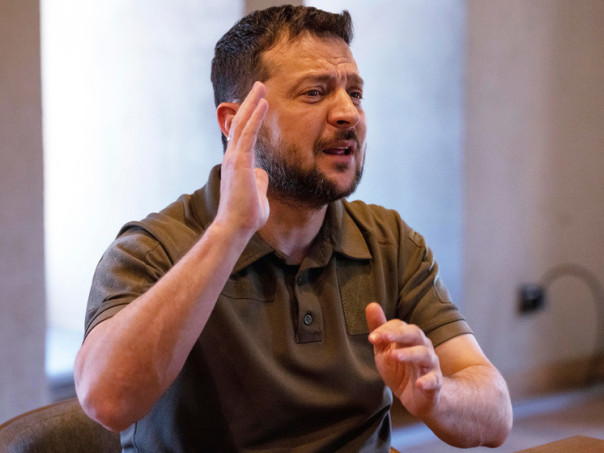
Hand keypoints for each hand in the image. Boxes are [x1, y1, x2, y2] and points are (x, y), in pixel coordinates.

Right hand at [215, 81, 269, 235]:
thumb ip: (259, 181)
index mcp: (237, 163)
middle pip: (240, 123)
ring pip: (242, 123)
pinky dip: (255, 117)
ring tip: (261, 86)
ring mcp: (234, 158)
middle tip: (259, 86)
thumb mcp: (258, 194)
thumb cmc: (246, 215)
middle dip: (250, 103)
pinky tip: (263, 103)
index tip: (258, 102)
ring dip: (252, 103)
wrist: (236, 227)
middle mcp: (232, 157)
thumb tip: (262, 173)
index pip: (242, 134)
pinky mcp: (240, 162)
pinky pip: (248, 134)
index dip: (250, 117)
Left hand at [365, 302, 442, 417]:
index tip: (371, 337)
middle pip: (415, 334)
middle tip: (384, 337)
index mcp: (410, 338)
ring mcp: (430, 365)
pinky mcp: (435, 384)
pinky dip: (428, 381)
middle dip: (399, 334)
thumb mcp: (385, 350)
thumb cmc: (400, 369)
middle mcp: (422, 347)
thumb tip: (371, 305)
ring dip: (410, 354)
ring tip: (394, 355)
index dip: (386, 329)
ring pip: (425, 355)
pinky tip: (419, 383)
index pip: (400, 326)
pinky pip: (435, 380)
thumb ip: (379, 330)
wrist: (418, 397)